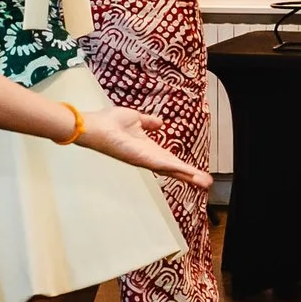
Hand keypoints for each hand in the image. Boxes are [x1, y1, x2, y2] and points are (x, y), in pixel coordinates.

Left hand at [74, 105, 210, 192]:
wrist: (94, 126)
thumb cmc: (108, 122)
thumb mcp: (135, 118)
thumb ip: (148, 122)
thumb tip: (159, 122)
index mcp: (147, 148)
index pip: (169, 159)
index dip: (183, 165)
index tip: (197, 171)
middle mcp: (147, 157)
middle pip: (173, 168)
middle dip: (190, 175)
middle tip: (206, 183)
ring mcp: (144, 160)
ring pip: (171, 169)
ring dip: (188, 175)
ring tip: (203, 182)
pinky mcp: (140, 158)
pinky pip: (162, 164)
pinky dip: (176, 169)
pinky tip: (189, 173)